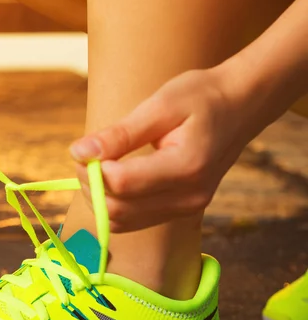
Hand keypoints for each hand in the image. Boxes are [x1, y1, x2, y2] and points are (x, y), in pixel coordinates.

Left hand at [70, 67, 261, 232]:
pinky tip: (111, 178)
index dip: (93, 169)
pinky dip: (114, 204)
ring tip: (97, 165)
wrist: (240, 106)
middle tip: (85, 157)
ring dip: (99, 198)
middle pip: (118, 210)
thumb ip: (120, 134)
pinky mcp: (182, 210)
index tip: (85, 148)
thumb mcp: (160, 106)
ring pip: (122, 222)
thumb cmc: (201, 97)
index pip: (122, 183)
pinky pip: (135, 220)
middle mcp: (189, 196)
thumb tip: (79, 153)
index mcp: (186, 166)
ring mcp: (187, 208)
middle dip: (90, 186)